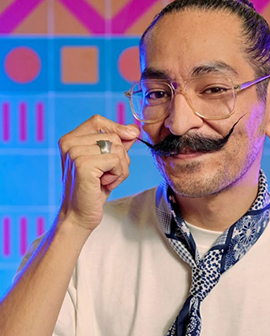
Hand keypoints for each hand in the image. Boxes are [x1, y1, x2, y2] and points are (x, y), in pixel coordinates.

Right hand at [57, 115, 139, 231]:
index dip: (116, 127)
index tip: (130, 136)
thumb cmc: (93, 189)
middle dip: (121, 157)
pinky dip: (118, 175)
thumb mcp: (107, 162)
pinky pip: (117, 161)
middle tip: (109, 174)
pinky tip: (105, 184)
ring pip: (118, 149)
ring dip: (121, 168)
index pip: (97, 120)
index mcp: (70, 139)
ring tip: (106, 180)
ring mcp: (75, 153)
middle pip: (113, 136)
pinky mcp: (83, 164)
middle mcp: (69, 143)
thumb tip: (134, 128)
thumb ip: (117, 144)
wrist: (79, 215)